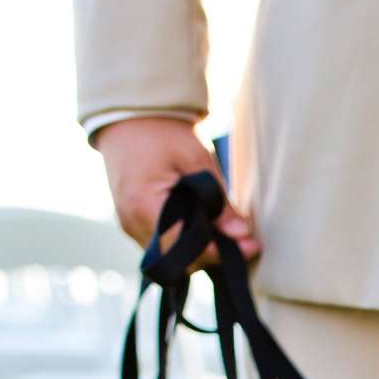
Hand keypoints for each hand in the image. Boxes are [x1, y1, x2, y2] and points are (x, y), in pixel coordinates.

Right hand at [94, 117, 259, 259]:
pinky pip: (165, 247)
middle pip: (179, 260)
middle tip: (246, 244)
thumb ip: (218, 199)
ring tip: (230, 238)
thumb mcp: (196, 158)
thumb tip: (241, 233)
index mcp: (143, 205)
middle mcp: (132, 224)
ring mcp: (131, 227)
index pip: (185, 247)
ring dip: (202, 253)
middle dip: (214, 255)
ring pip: (173, 258)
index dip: (219, 252)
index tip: (249, 247)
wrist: (129, 118)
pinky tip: (208, 232)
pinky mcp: (135, 226)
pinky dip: (187, 244)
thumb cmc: (161, 132)